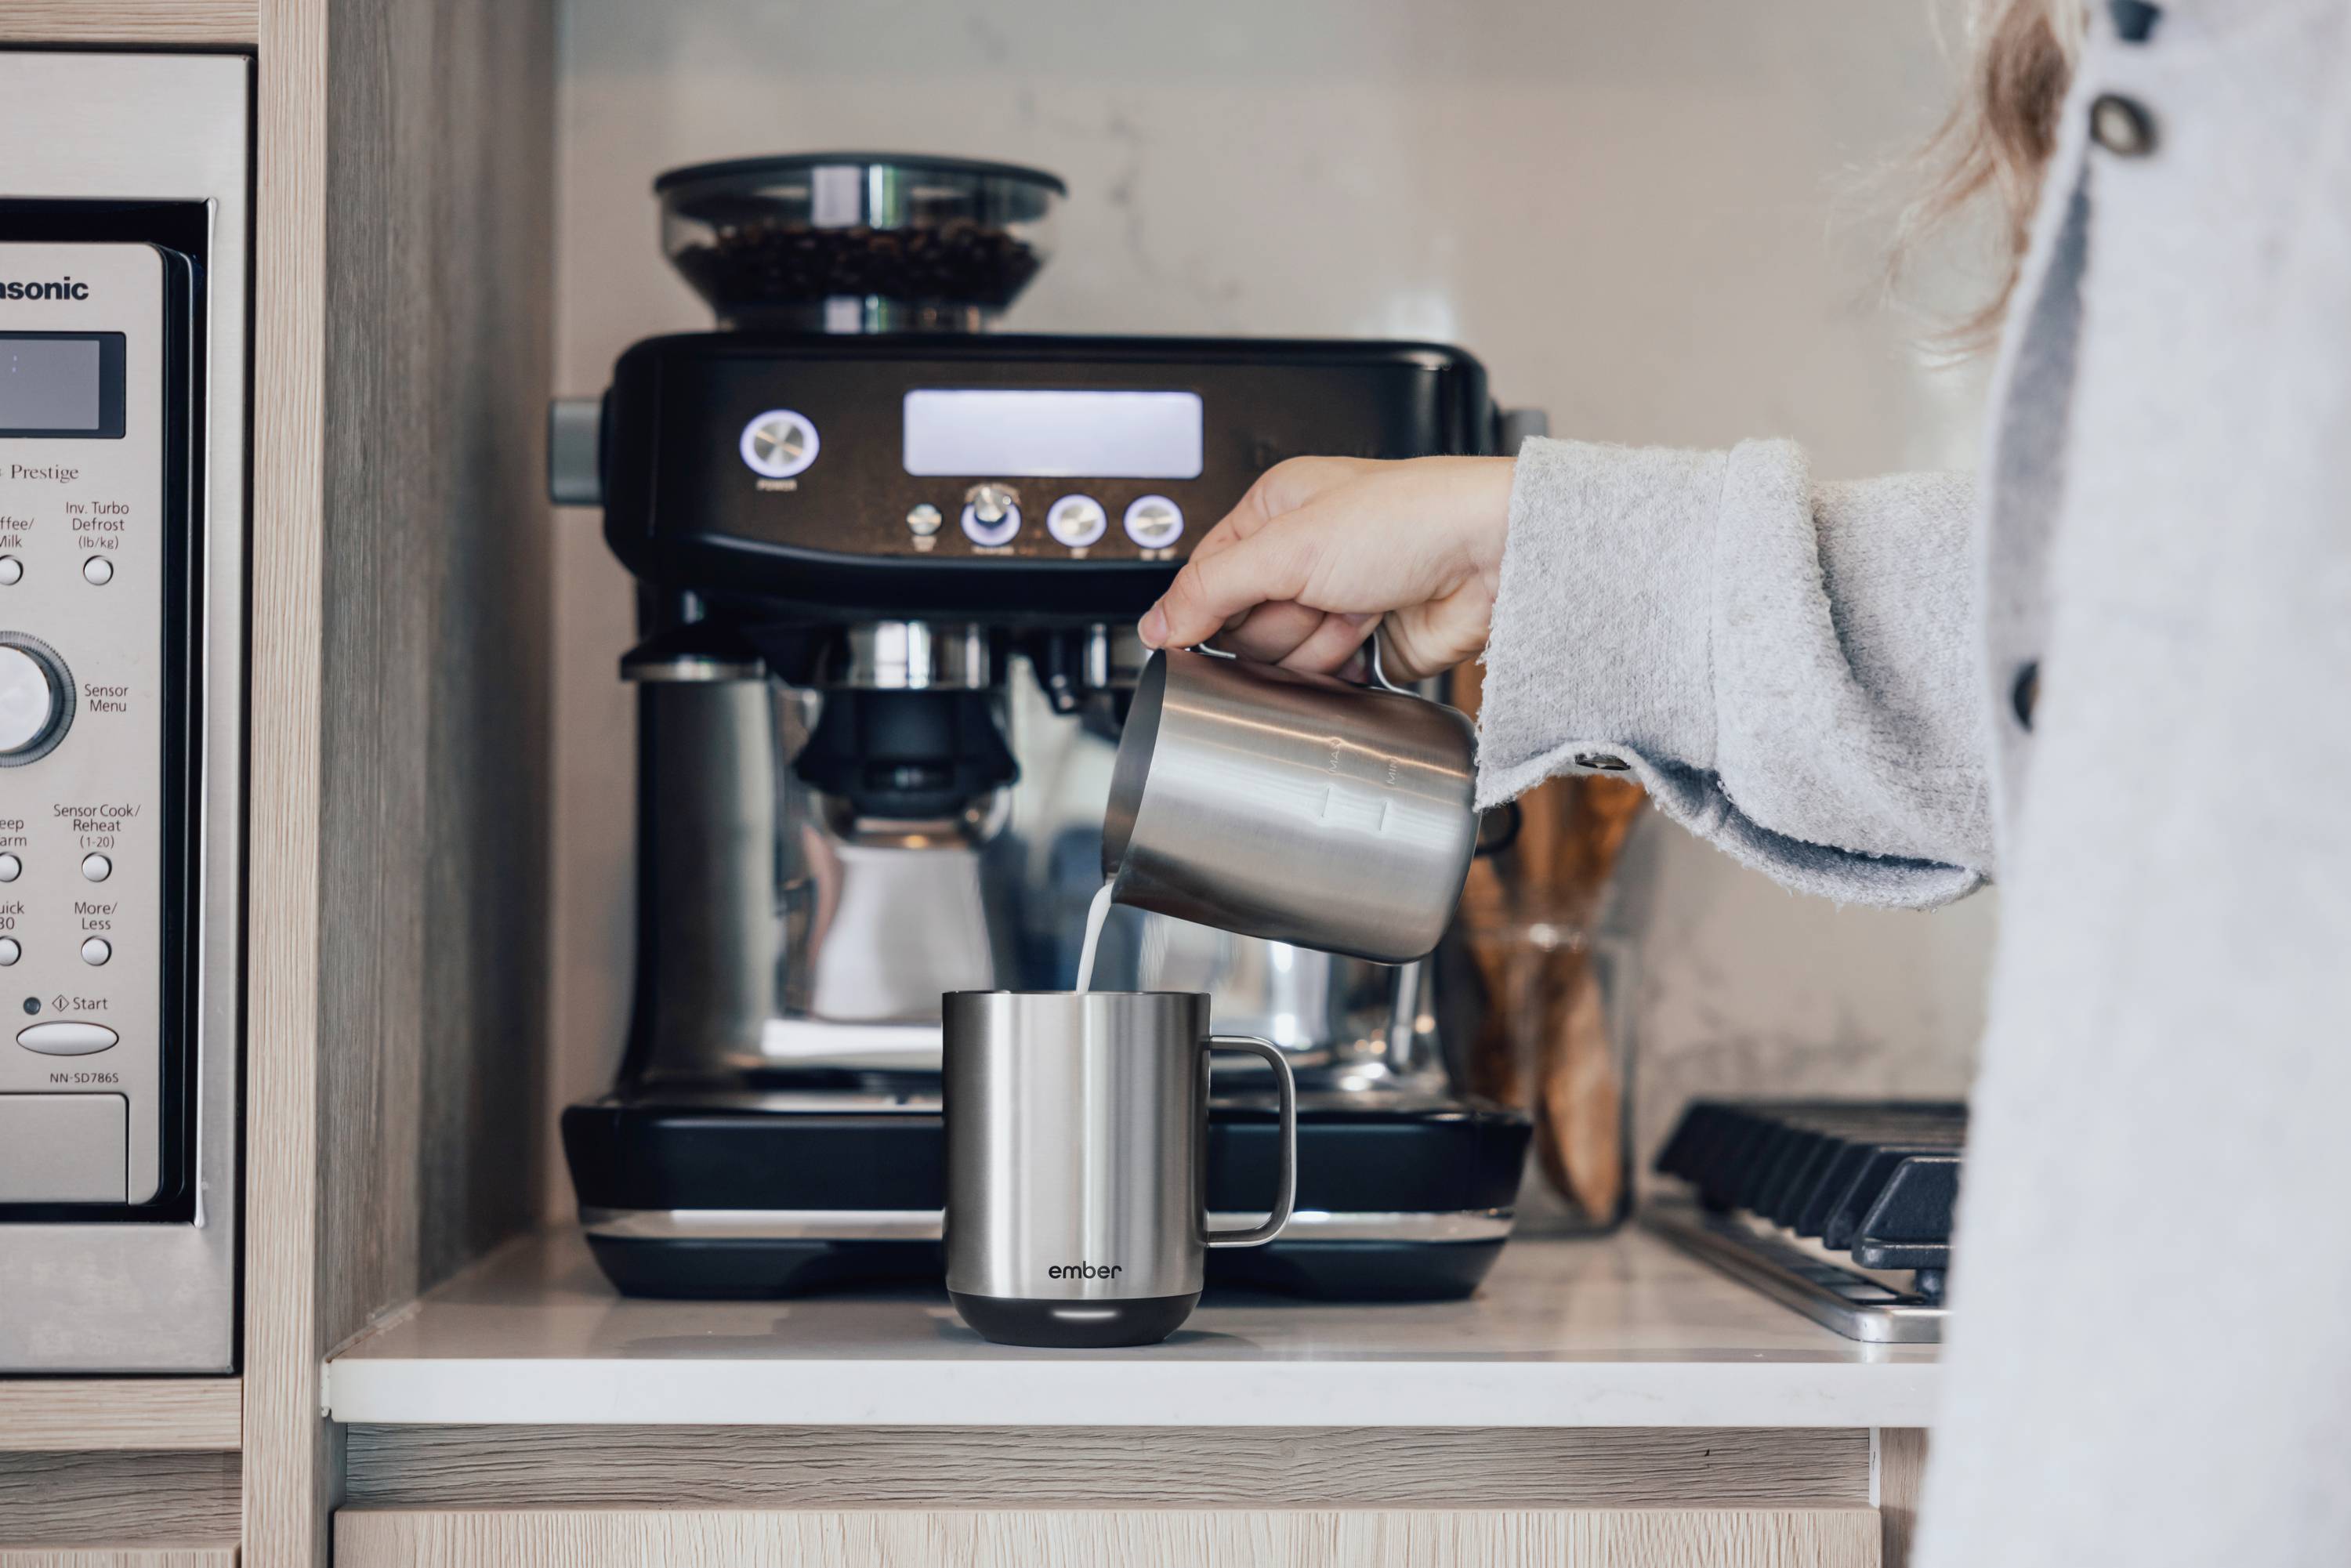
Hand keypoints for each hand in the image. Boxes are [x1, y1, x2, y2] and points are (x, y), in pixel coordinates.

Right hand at [1136, 455, 1514, 680]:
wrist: (1493, 557)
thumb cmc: (1412, 519)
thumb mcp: (1288, 545)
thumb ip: (1209, 588)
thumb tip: (1156, 624)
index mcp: (1278, 509)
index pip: (1208, 573)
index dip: (1207, 605)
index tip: (1207, 627)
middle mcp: (1306, 553)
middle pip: (1243, 622)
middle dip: (1275, 623)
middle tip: (1312, 598)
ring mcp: (1338, 599)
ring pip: (1282, 656)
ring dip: (1312, 645)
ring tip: (1352, 612)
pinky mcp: (1369, 642)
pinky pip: (1325, 678)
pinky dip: (1339, 670)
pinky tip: (1364, 642)